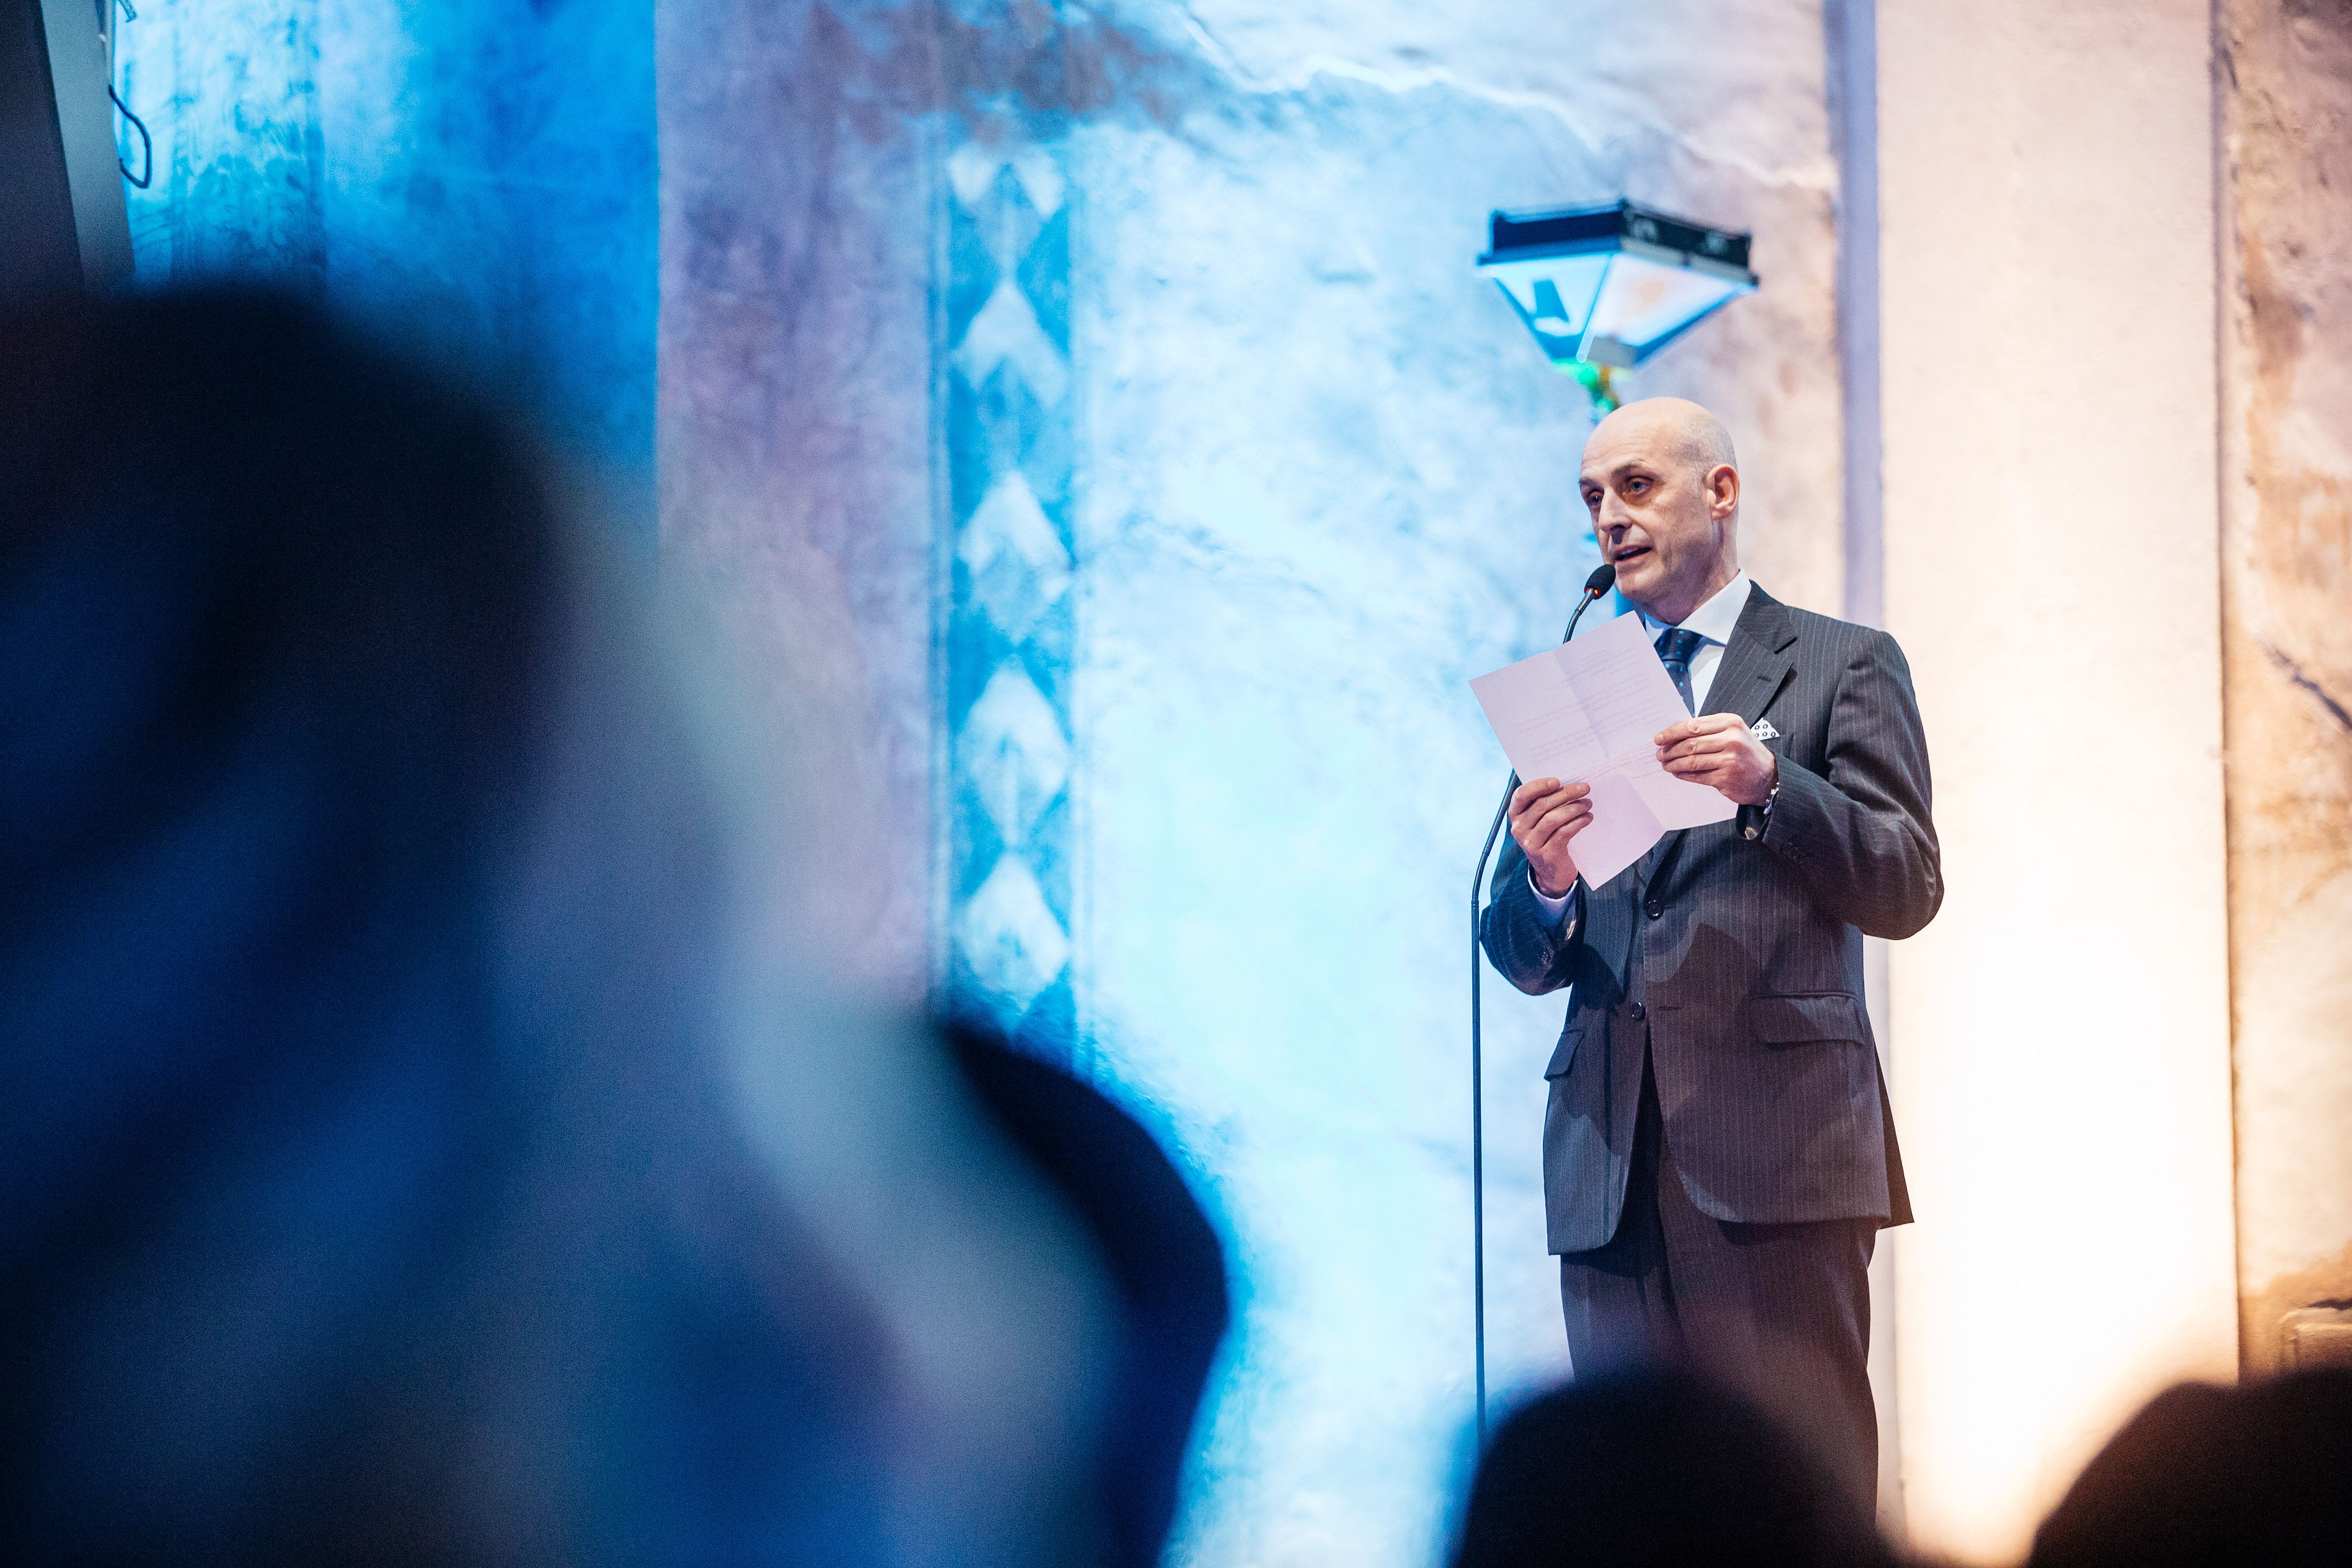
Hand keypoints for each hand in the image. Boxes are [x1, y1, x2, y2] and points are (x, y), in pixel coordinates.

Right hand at [1508, 777, 1591, 897]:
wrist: (1551, 870)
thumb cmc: (1548, 836)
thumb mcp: (1539, 820)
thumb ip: (1545, 803)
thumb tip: (1568, 784)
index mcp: (1515, 815)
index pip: (1521, 795)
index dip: (1538, 786)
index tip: (1557, 781)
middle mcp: (1519, 829)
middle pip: (1542, 805)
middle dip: (1566, 793)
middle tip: (1585, 788)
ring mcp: (1531, 843)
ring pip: (1553, 819)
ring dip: (1574, 808)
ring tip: (1588, 803)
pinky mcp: (1547, 853)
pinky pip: (1564, 833)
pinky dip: (1578, 823)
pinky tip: (1587, 818)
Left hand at [1655, 714, 1776, 805]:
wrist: (1769, 776)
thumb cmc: (1746, 752)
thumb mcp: (1733, 732)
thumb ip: (1708, 730)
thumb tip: (1675, 734)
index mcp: (1730, 723)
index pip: (1693, 725)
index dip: (1672, 732)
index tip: (1659, 738)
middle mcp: (1731, 739)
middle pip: (1690, 744)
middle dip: (1670, 750)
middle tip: (1659, 754)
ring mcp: (1729, 759)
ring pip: (1691, 760)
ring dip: (1673, 763)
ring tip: (1665, 764)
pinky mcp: (1726, 778)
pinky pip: (1697, 776)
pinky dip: (1683, 774)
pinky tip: (1677, 773)